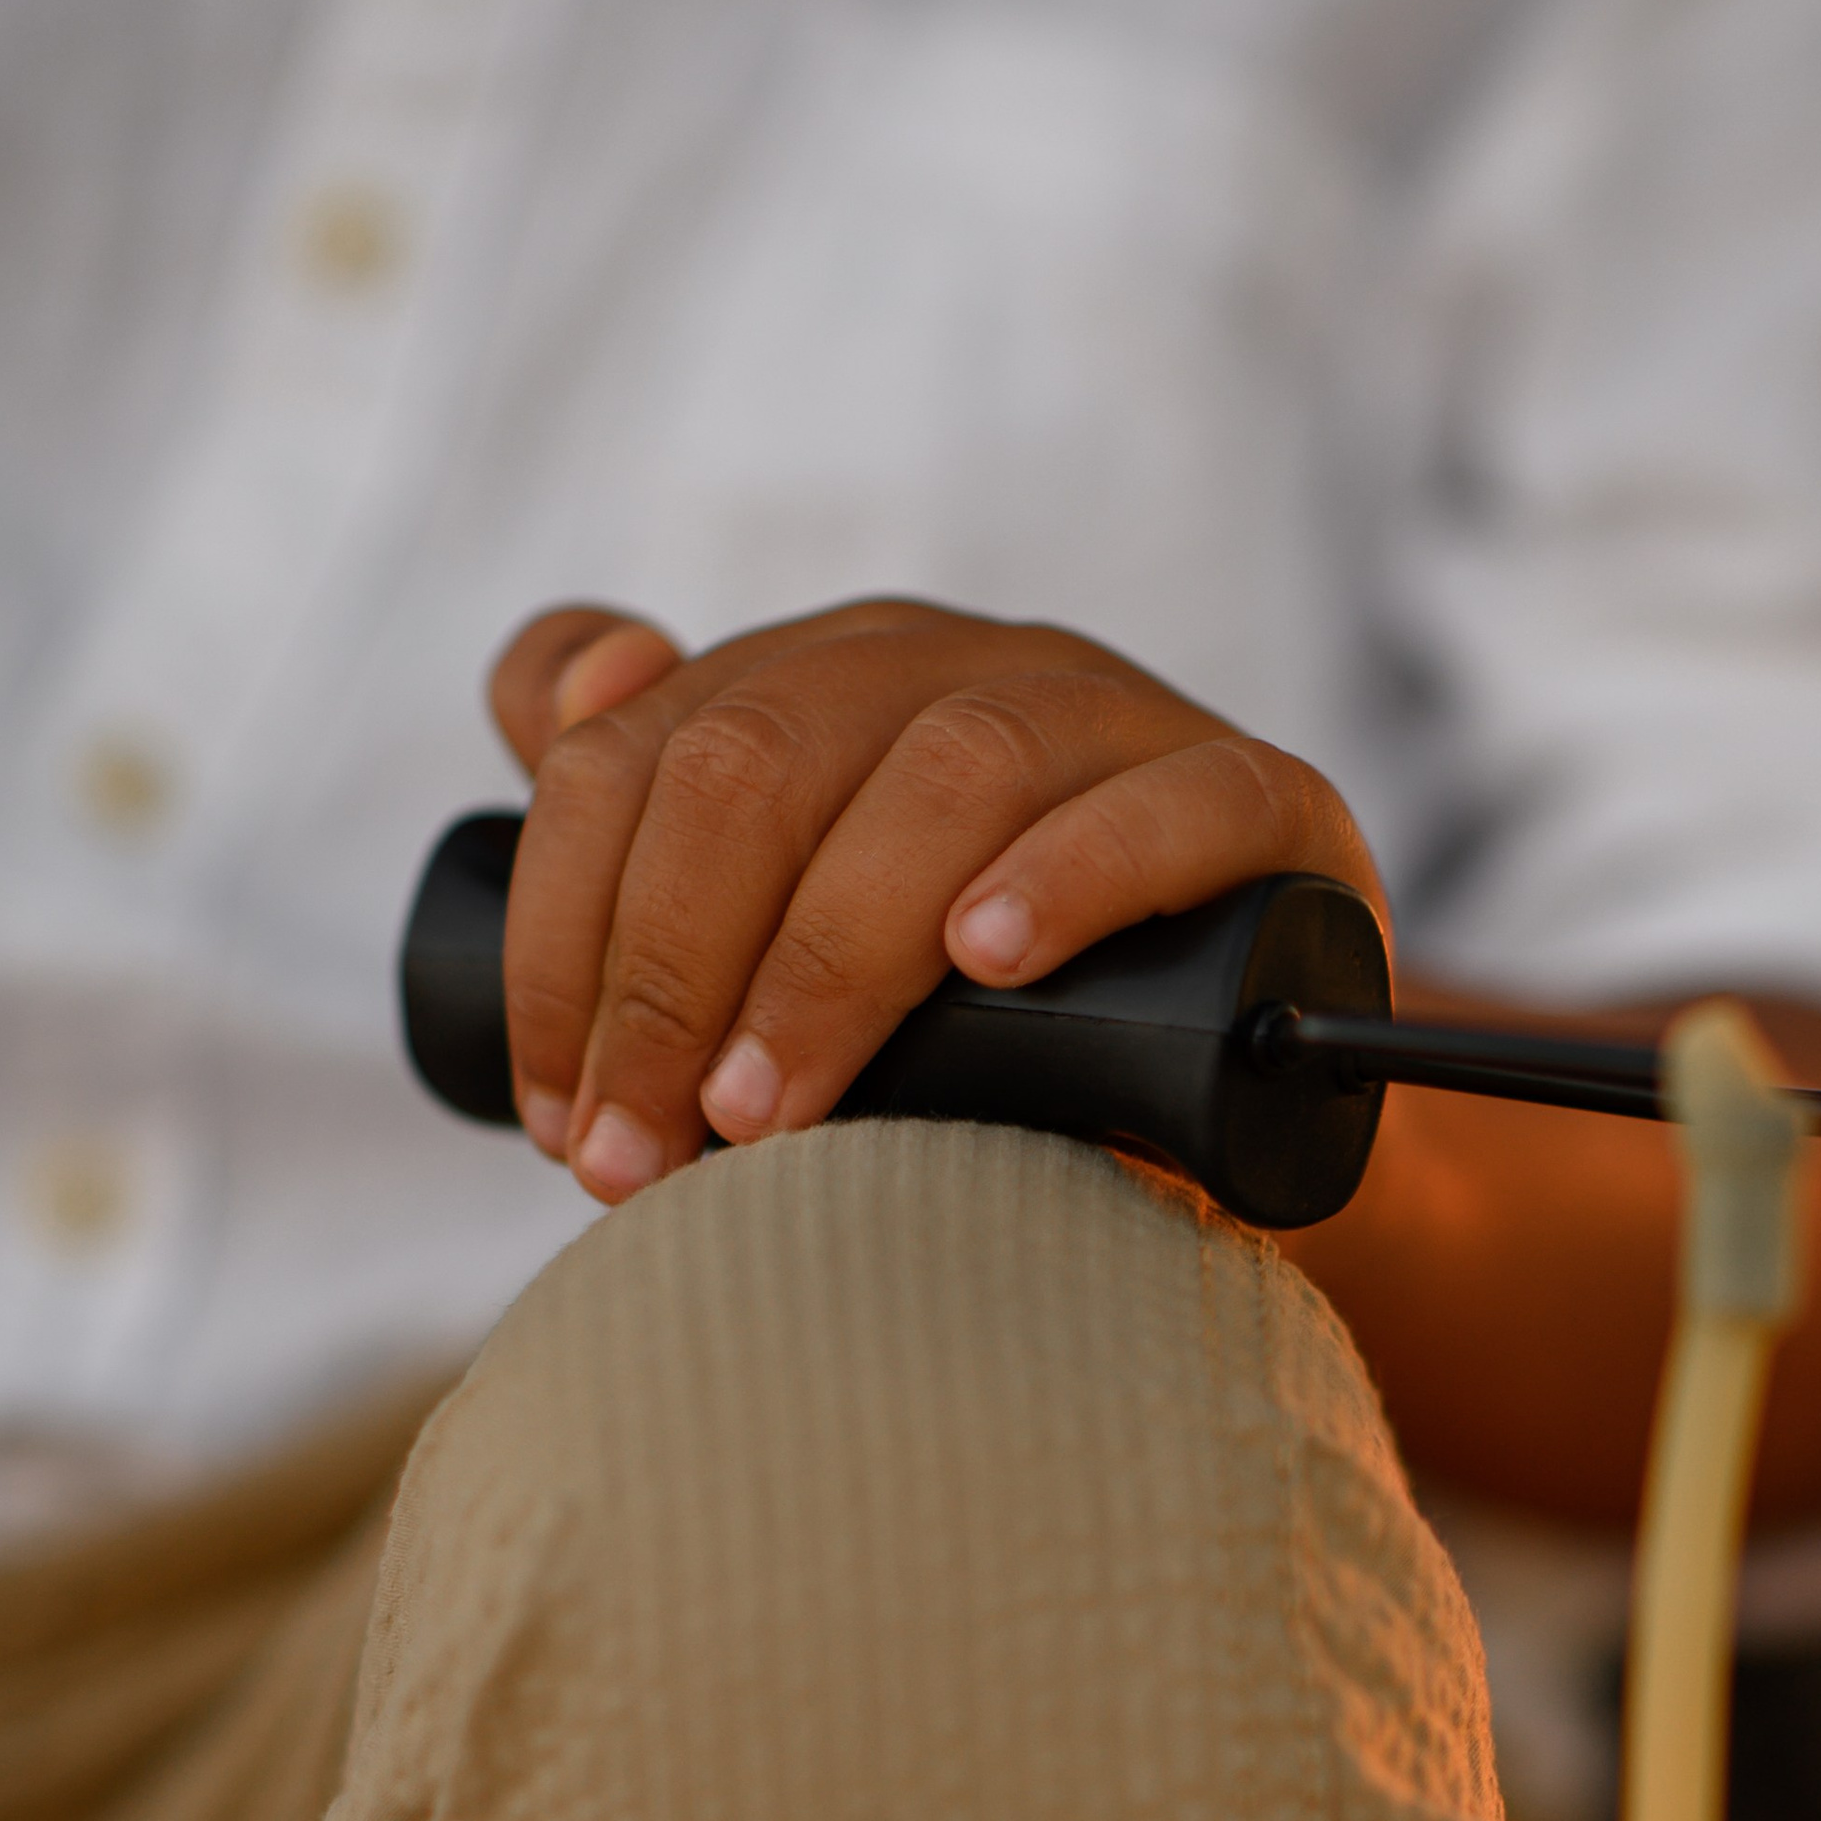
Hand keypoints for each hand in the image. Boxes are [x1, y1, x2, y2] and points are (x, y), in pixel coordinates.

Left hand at [486, 596, 1383, 1202]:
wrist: (1241, 1071)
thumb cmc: (989, 1020)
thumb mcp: (805, 939)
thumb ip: (650, 819)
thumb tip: (560, 706)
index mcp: (818, 682)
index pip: (630, 753)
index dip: (566, 937)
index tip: (570, 1122)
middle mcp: (951, 664)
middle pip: (757, 760)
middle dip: (670, 975)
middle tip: (648, 1155)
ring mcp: (1110, 713)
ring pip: (943, 771)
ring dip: (829, 956)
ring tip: (770, 1111)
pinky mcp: (1260, 796)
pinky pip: (1168, 801)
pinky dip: (1067, 873)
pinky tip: (991, 957)